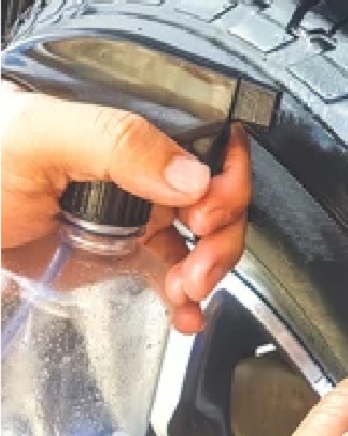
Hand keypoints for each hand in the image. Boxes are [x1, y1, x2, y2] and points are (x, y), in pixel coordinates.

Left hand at [0, 82, 250, 332]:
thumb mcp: (35, 138)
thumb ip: (116, 142)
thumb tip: (192, 176)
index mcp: (129, 122)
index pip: (208, 135)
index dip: (225, 174)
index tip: (206, 209)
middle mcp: (141, 163)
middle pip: (217, 192)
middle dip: (221, 232)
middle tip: (197, 259)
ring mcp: (134, 209)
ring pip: (204, 236)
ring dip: (209, 267)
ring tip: (185, 291)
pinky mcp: (122, 252)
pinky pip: (172, 272)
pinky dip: (187, 298)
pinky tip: (185, 313)